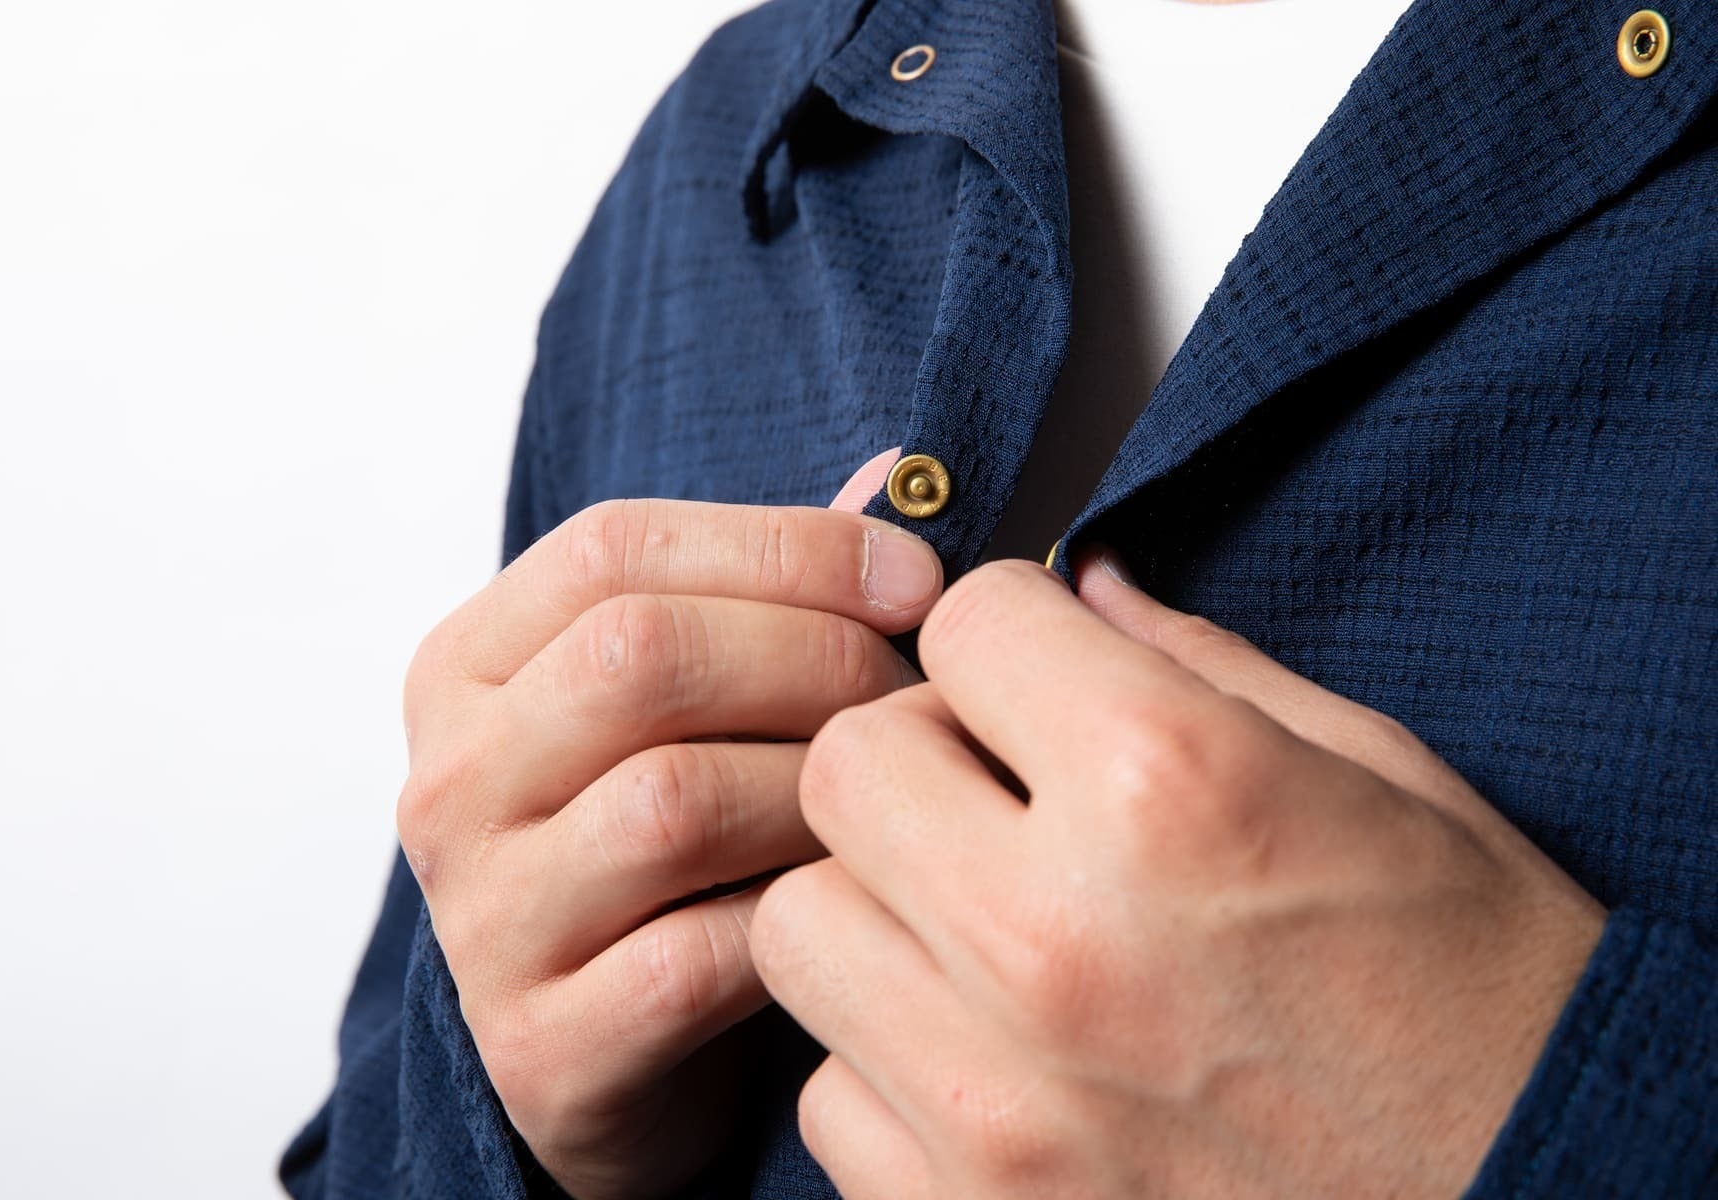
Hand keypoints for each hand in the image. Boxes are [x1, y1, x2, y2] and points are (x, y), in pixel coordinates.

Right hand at [396, 485, 940, 1198]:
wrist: (610, 1056)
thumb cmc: (670, 852)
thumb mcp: (692, 704)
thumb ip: (774, 592)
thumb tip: (903, 479)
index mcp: (466, 665)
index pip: (612, 549)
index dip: (785, 547)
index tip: (916, 581)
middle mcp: (449, 781)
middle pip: (640, 659)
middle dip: (815, 661)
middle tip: (913, 699)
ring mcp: (482, 919)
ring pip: (673, 804)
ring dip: (818, 794)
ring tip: (891, 805)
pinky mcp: (540, 1046)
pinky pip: (699, 958)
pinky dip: (802, 924)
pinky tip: (851, 909)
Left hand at [752, 552, 1606, 1198]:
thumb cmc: (1488, 1002)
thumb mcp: (1385, 783)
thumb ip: (1202, 666)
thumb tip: (1078, 587)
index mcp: (1171, 789)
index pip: (965, 626)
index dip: (1006, 635)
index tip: (1037, 674)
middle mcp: (1053, 941)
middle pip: (844, 766)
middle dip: (913, 754)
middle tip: (990, 792)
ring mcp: (996, 1103)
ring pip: (803, 925)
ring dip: (879, 906)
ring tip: (980, 932)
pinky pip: (831, 1095)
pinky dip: (892, 1065)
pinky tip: (995, 1059)